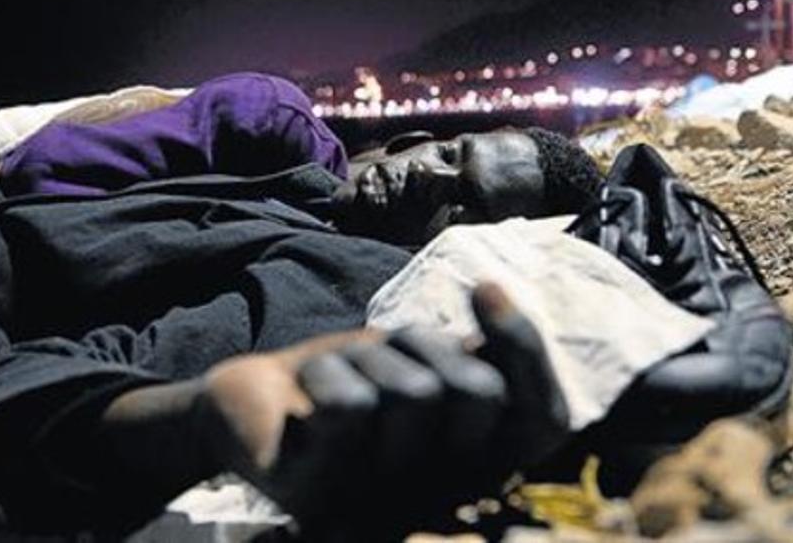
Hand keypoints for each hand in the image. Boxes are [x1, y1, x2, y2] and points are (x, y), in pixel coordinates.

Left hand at [199, 283, 569, 534]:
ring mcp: (379, 505)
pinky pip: (352, 409)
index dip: (527, 351)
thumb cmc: (348, 384)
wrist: (248, 408)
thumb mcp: (419, 363)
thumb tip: (494, 290)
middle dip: (428, 347)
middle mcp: (439, 499)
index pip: (544, 421)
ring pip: (413, 393)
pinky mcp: (321, 495)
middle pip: (481, 393)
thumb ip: (474, 354)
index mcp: (476, 471)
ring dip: (369, 356)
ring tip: (344, 378)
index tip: (483, 287)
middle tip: (387, 361)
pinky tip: (307, 390)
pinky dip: (327, 372)